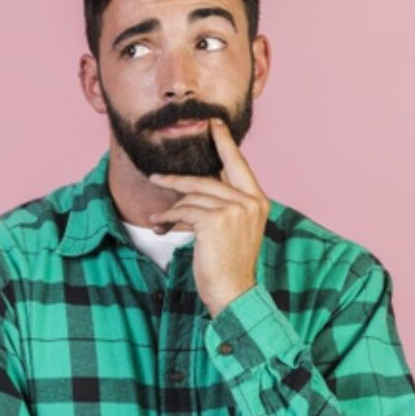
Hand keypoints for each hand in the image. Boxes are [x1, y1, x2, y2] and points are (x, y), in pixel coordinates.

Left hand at [146, 117, 270, 317]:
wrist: (232, 292)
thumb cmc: (228, 264)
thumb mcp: (232, 230)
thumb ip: (223, 205)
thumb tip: (197, 189)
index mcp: (258, 201)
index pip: (239, 165)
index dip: (225, 143)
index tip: (214, 124)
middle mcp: (250, 202)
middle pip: (207, 179)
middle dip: (177, 180)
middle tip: (156, 176)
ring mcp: (235, 210)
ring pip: (192, 197)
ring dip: (170, 209)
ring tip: (157, 220)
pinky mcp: (215, 220)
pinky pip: (184, 211)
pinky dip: (168, 218)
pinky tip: (160, 226)